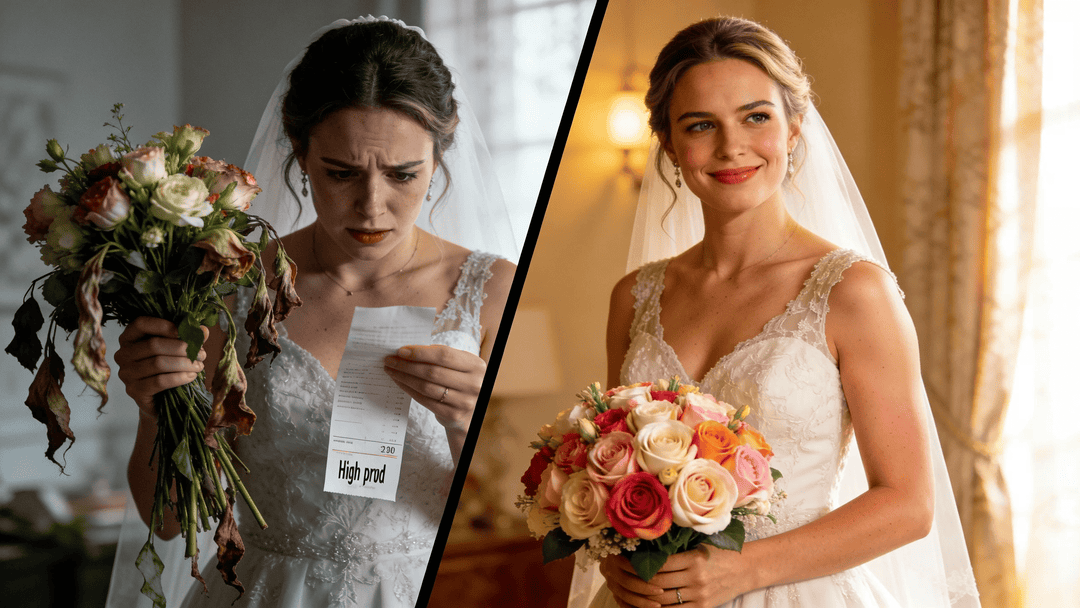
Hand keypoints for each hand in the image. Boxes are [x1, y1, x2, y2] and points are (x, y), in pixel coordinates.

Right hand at [114, 316, 207, 418]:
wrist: (159, 400)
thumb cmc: (167, 368)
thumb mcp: (177, 349)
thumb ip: (189, 337)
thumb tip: (204, 330)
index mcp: (129, 338)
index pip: (141, 324)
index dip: (163, 325)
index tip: (185, 331)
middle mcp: (122, 354)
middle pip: (153, 345)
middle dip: (182, 348)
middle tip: (201, 354)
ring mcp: (126, 373)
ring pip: (158, 363)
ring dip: (184, 363)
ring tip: (199, 366)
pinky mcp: (134, 390)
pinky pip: (159, 381)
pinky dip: (179, 378)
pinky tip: (192, 376)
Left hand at [382, 344, 484, 432]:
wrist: (470, 410)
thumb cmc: (460, 379)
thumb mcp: (459, 364)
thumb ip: (440, 356)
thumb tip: (408, 350)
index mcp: (476, 365)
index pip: (444, 355)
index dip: (420, 352)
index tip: (401, 351)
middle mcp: (474, 384)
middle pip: (432, 372)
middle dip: (407, 365)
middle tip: (390, 360)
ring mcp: (464, 401)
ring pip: (426, 387)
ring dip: (404, 377)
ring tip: (391, 370)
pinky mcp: (453, 414)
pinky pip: (424, 400)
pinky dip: (409, 390)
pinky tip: (400, 382)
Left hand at [600, 546, 748, 607]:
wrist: (746, 568)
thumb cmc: (720, 553)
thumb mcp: (700, 545)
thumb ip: (678, 548)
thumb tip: (647, 546)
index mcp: (693, 558)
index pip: (660, 564)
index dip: (641, 565)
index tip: (626, 562)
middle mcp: (696, 577)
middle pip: (659, 583)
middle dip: (639, 582)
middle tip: (624, 578)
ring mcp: (700, 595)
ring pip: (665, 600)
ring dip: (646, 599)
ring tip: (632, 592)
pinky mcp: (703, 607)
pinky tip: (650, 606)